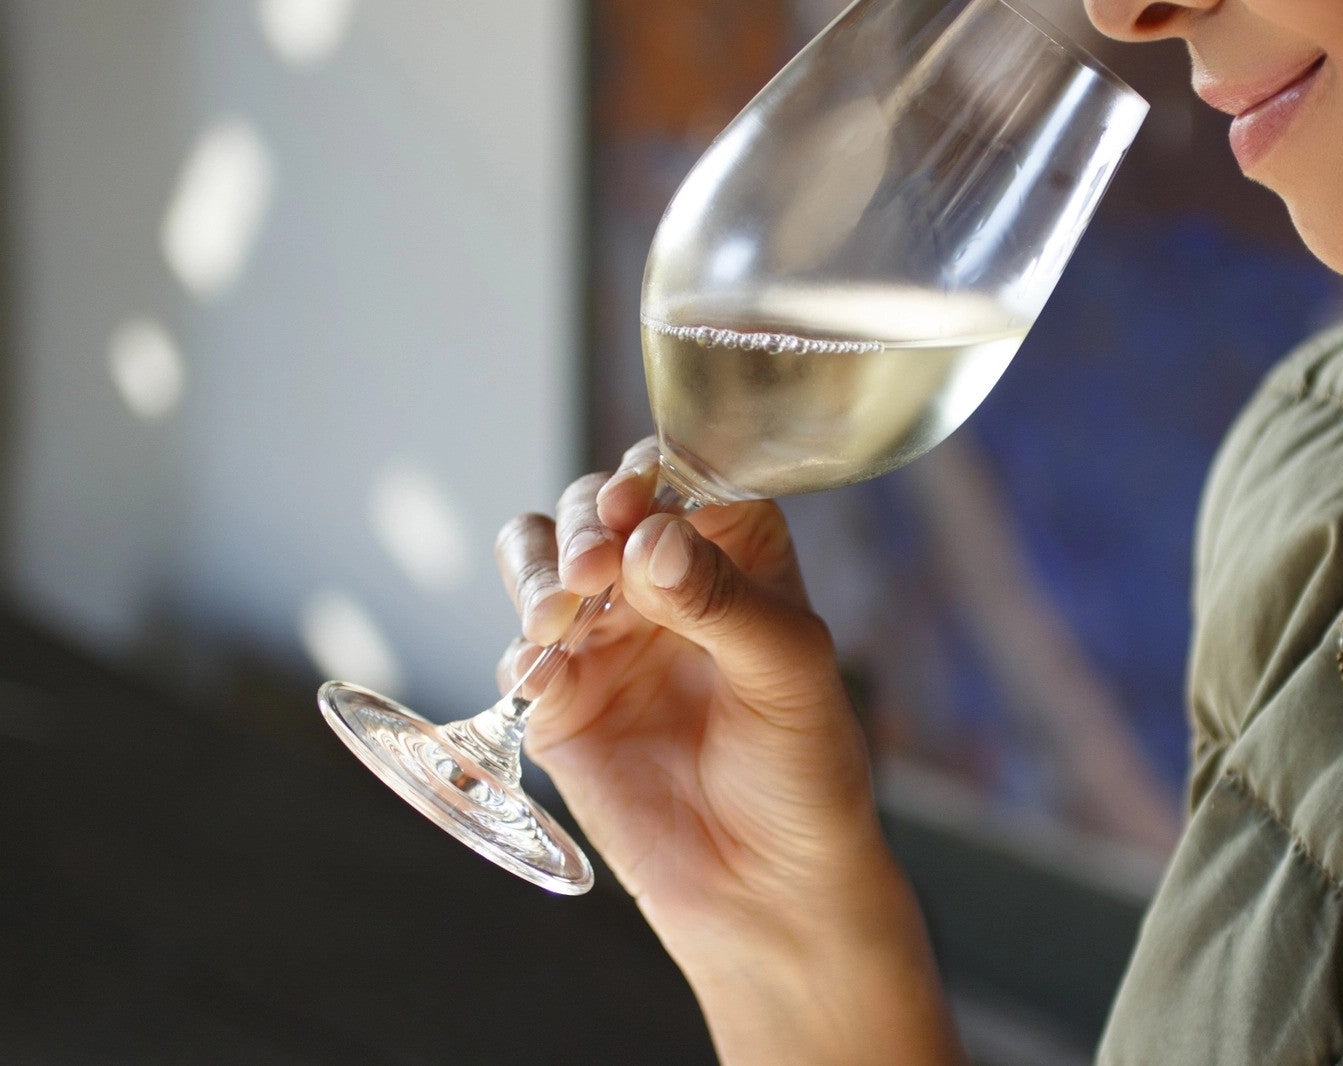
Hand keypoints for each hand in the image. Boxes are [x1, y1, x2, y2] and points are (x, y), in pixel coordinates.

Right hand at [494, 440, 963, 1065]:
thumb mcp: (789, 672)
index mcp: (735, 552)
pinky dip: (521, 651)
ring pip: (542, 558)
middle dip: (585, 527)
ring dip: (539, 571)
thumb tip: (653, 537)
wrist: (767, 885)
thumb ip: (722, 600)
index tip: (633, 504)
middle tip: (595, 573)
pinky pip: (520, 649)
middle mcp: (664, 579)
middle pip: (596, 507)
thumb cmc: (805, 769)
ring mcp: (608, 634)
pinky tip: (544, 677)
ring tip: (560, 616)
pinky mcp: (562, 698)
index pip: (683, 475)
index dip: (651, 475)